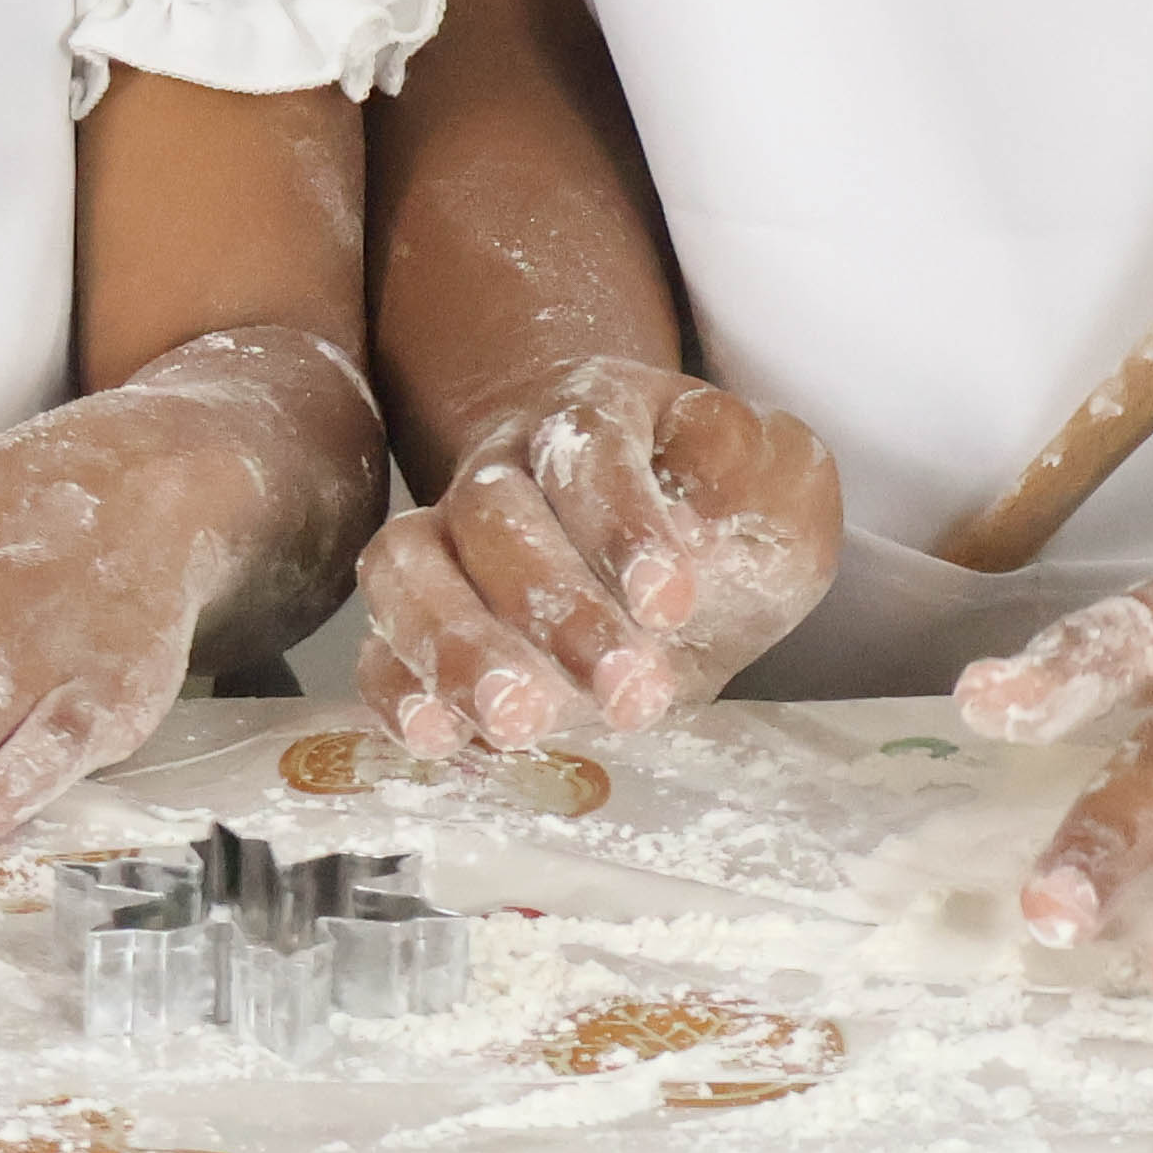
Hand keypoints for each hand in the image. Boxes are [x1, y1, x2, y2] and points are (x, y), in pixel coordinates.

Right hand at [358, 355, 836, 750]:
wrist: (658, 545)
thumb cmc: (723, 518)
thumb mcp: (776, 486)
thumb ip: (768, 476)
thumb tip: (717, 502)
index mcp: (595, 415)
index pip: (588, 448)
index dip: (622, 524)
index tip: (672, 604)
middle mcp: (505, 466)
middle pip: (491, 510)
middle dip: (554, 606)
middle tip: (630, 693)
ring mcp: (449, 541)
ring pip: (408, 564)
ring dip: (456, 644)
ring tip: (519, 721)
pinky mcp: (422, 625)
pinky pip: (375, 643)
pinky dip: (395, 688)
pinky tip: (436, 737)